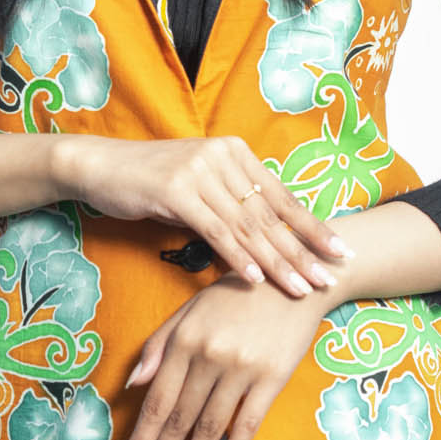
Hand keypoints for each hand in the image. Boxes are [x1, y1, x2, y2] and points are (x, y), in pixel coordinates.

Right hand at [63, 134, 351, 296]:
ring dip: (276, 262)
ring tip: (300, 287)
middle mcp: (224, 156)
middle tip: (329, 277)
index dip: (312, 226)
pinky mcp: (175, 190)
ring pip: (247, 226)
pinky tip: (256, 279)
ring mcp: (200, 171)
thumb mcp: (200, 186)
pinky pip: (215, 231)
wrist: (100, 166)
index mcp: (236, 152)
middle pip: (271, 213)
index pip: (282, 196)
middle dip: (303, 250)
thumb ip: (233, 203)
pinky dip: (237, 257)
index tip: (340, 252)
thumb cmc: (151, 181)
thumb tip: (268, 235)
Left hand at [114, 271, 339, 439]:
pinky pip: (248, 424)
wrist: (293, 281)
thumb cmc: (236, 296)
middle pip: (178, 420)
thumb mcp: (189, 310)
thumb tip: (133, 383)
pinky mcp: (272, 378)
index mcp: (185, 340)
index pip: (156, 401)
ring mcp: (242, 369)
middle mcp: (209, 356)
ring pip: (209, 428)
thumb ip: (158, 345)